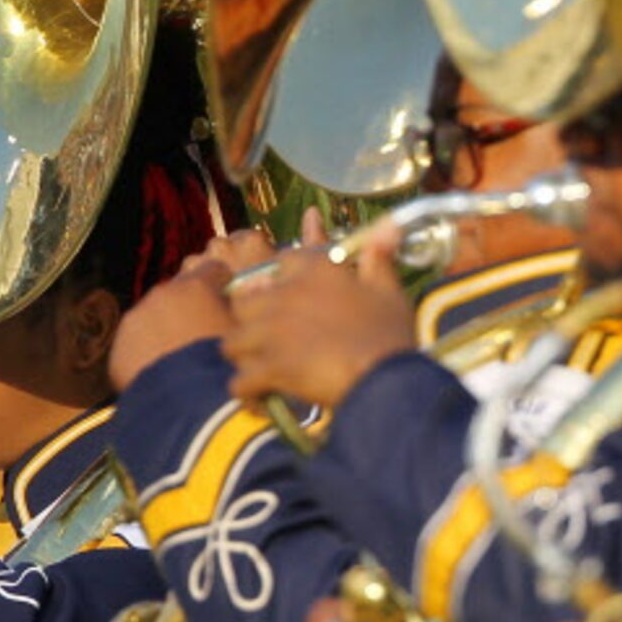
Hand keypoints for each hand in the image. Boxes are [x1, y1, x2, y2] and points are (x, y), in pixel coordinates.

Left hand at [112, 253, 239, 391]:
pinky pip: (135, 347)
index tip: (226, 298)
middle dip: (188, 308)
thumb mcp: (245, 336)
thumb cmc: (229, 369)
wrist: (189, 408)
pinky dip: (145, 356)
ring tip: (178, 361)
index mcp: (197, 287)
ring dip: (164, 331)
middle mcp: (162, 295)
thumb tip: (237, 310)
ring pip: (152, 318)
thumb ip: (239, 316)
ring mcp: (135, 321)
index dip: (223, 283)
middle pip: (177, 293)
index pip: (213, 269)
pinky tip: (160, 377)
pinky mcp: (118, 350)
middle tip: (200, 335)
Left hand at [223, 209, 414, 408]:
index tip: (293, 298)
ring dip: (243, 356)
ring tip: (258, 369)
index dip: (283, 279)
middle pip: (243, 301)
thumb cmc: (390, 334)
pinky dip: (247, 393)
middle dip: (250, 318)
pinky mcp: (270, 368)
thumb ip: (379, 255)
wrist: (385, 380)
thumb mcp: (389, 289)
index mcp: (314, 271)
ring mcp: (272, 332)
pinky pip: (239, 382)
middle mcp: (284, 295)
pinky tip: (261, 398)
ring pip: (232, 342)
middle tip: (266, 337)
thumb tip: (387, 223)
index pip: (281, 261)